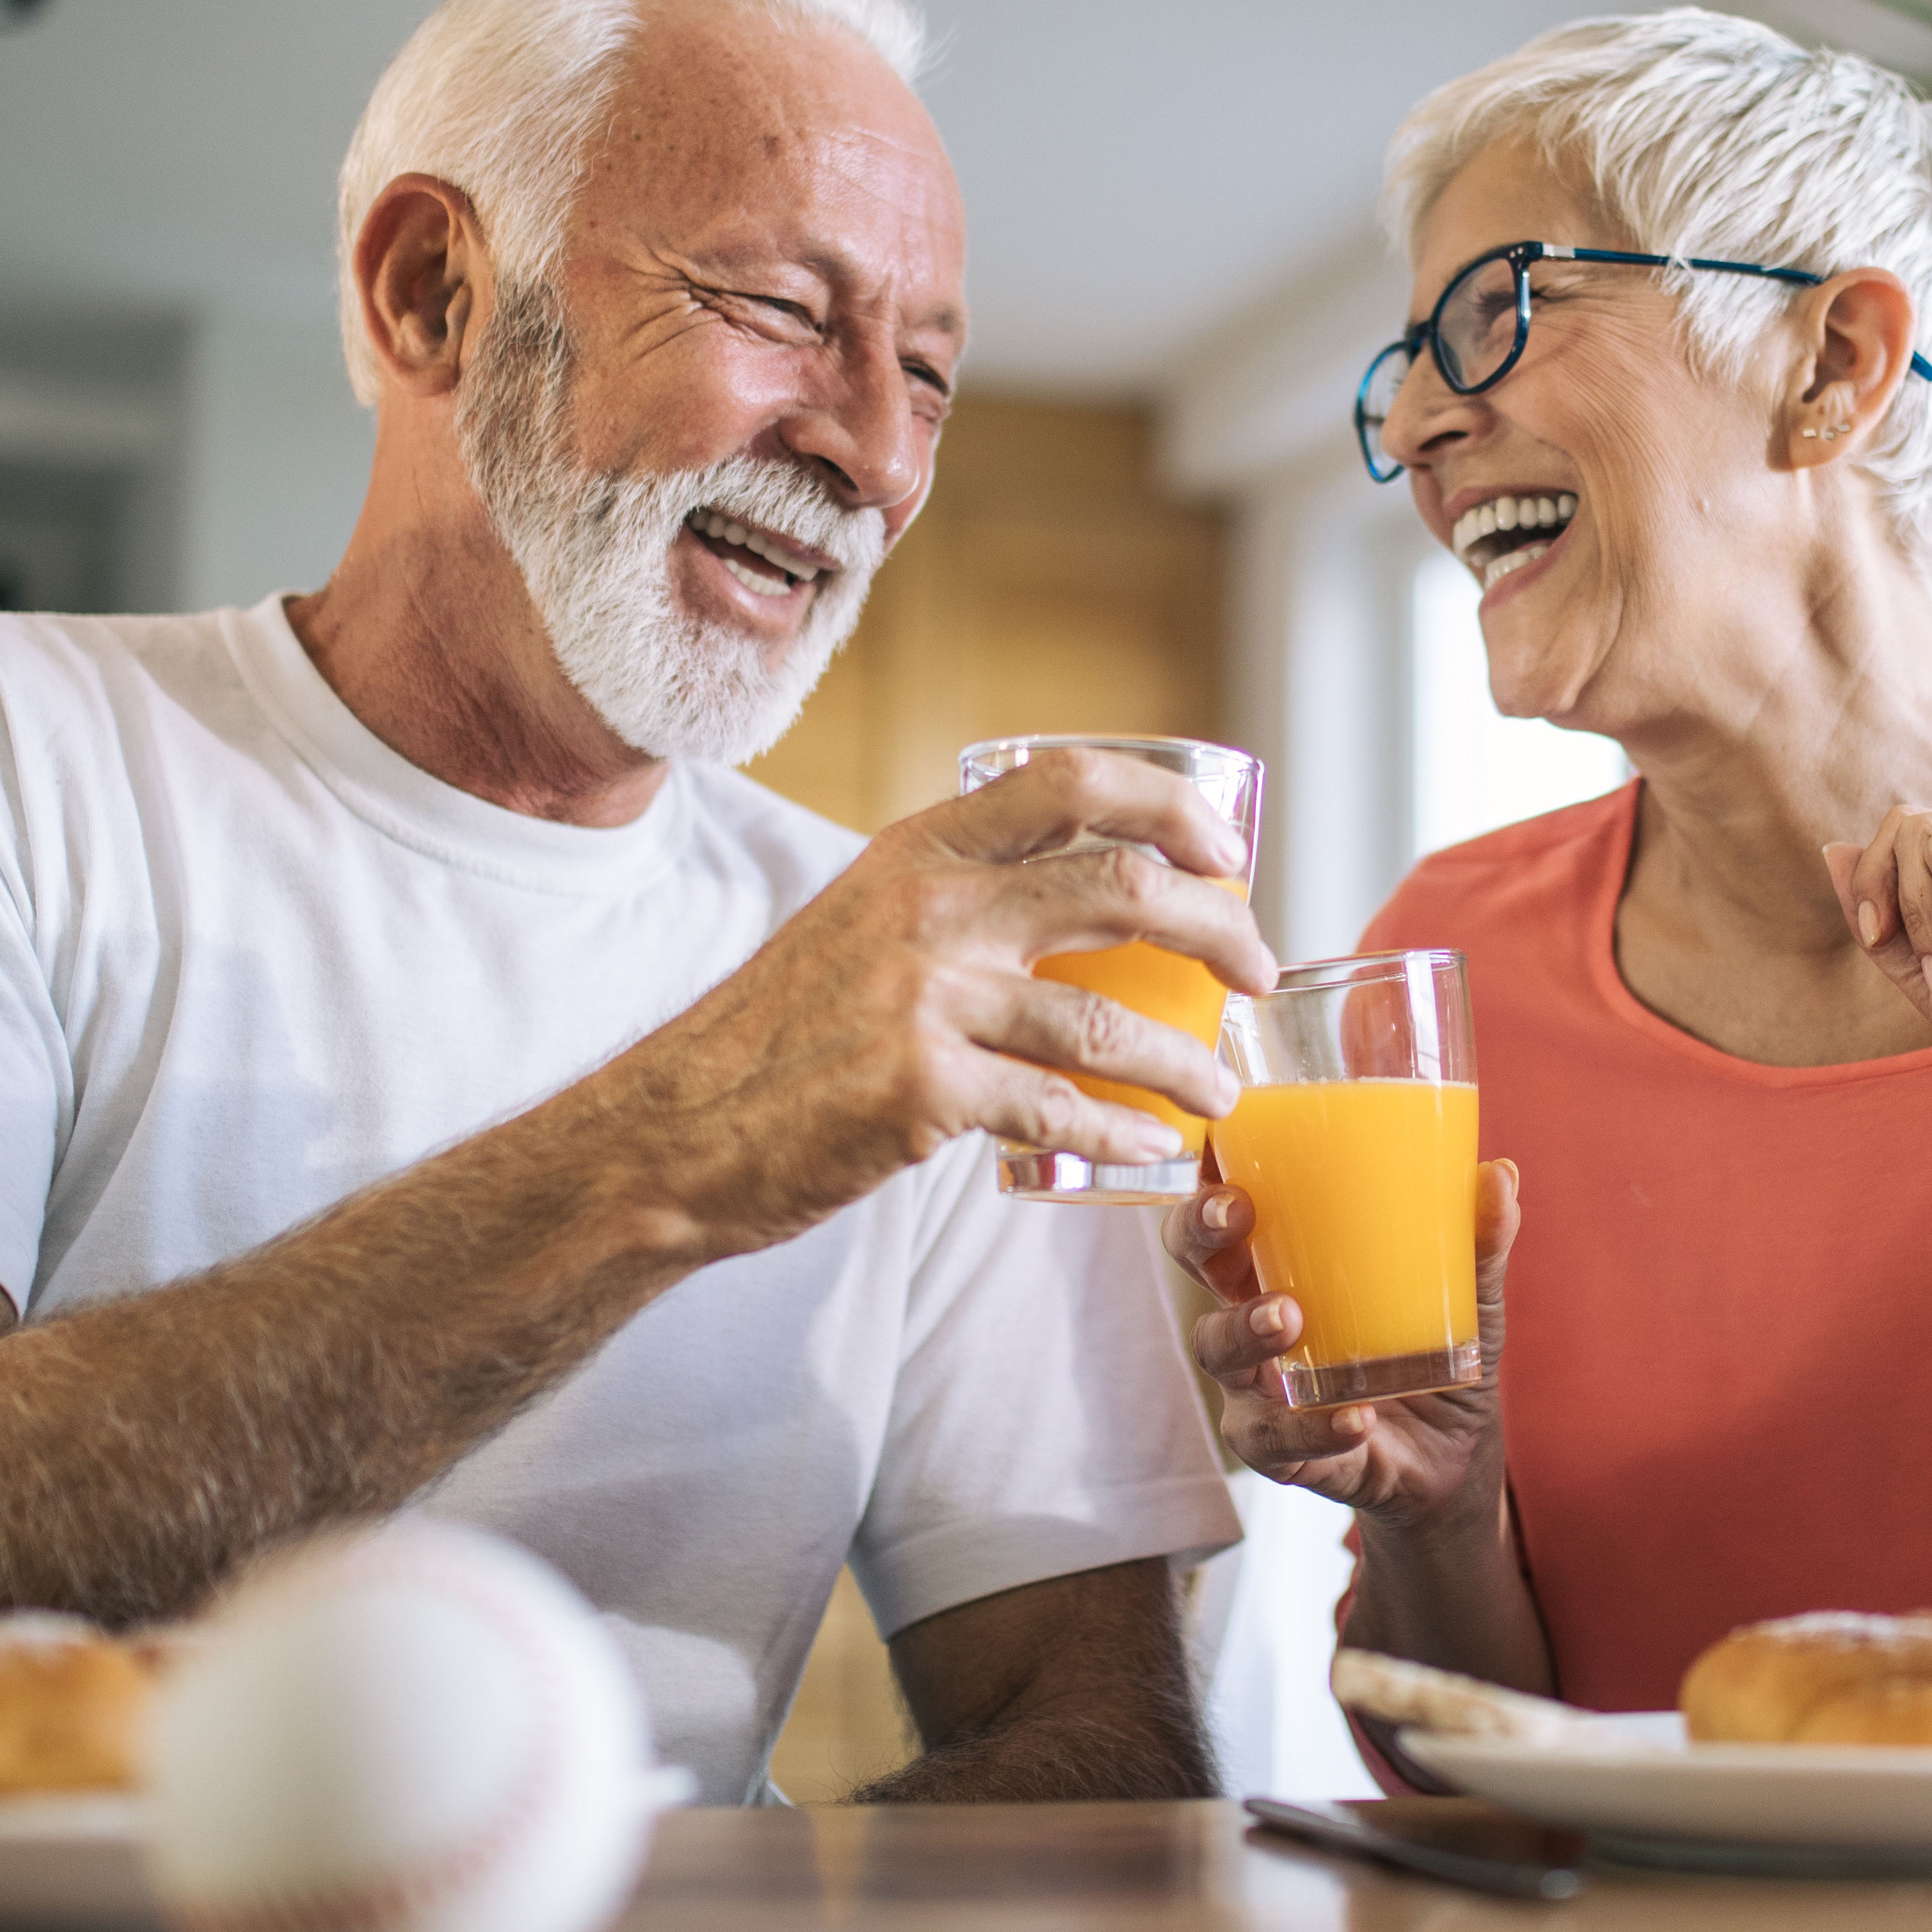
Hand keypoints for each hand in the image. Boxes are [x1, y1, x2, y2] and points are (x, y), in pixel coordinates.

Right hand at [560, 745, 1279, 1258]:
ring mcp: (926, 1000)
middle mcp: (928, 907)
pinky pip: (1061, 1113)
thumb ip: (954, 896)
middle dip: (1220, 928)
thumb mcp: (860, 920)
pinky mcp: (922, 1093)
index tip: (1227, 853)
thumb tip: (1076, 894)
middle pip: (1123, 889)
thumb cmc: (780, 1035)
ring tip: (1223, 1091)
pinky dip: (1125, 1134)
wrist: (675, 1131)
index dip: (1171, 806)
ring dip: (1188, 1062)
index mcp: (919, 848)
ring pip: (1108, 1021)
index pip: (1071, 782)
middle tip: (1256, 972)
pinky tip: (1156, 1149)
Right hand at [1169, 1161, 1518, 1533]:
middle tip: (1236, 1214)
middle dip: (1200, 1232)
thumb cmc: (1433, 1354)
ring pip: (1218, 1350)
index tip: (1221, 1146)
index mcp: (1285, 1262)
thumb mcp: (1467, 1297)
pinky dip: (1313, 1428)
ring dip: (1245, 1330)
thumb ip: (1478, 1243)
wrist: (1452, 1459)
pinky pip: (1274, 1438)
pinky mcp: (1282, 1448)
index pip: (1229, 1206)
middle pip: (1197, 1261)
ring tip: (1289, 1319)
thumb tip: (1499, 1176)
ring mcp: (1258, 1384)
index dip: (1209, 1172)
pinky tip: (1354, 1417)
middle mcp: (1255, 1314)